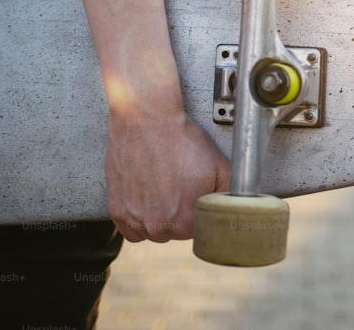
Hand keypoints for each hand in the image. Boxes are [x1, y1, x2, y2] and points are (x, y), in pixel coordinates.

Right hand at [105, 94, 230, 242]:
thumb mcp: (219, 166)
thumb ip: (230, 195)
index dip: (200, 213)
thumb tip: (236, 210)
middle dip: (180, 215)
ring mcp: (136, 220)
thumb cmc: (180, 139)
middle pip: (176, 233)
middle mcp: (158, 226)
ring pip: (153, 231)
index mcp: (186, 222)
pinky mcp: (117, 211)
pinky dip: (138, 219)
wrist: (146, 119)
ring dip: (159, 217)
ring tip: (163, 189)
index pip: (198, 232)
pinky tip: (146, 197)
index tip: (196, 198)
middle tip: (180, 188)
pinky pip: (131, 229)